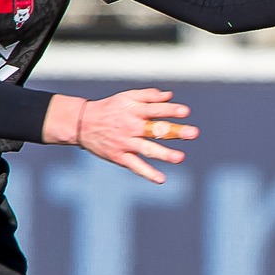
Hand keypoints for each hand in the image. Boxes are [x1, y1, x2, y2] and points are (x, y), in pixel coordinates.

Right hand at [47, 88, 197, 183]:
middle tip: (193, 133)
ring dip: (164, 154)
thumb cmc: (109, 108)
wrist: (82, 123)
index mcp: (134, 110)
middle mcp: (130, 126)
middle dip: (175, 131)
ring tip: (180, 158)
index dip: (170, 110)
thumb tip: (170, 96)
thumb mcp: (126, 97)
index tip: (186, 112)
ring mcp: (125, 143)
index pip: (155, 109)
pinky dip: (147, 173)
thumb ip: (149, 96)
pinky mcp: (118, 156)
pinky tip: (161, 179)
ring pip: (147, 149)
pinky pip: (135, 166)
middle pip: (155, 129)